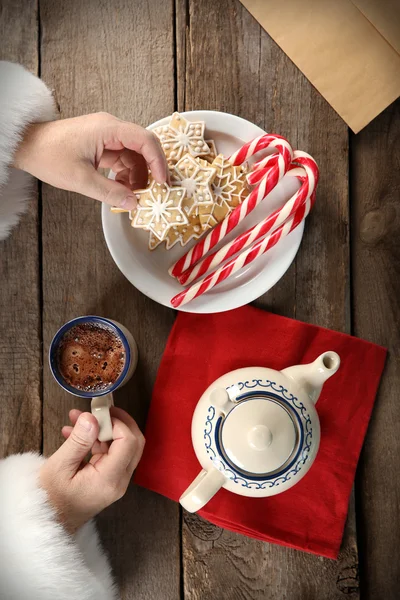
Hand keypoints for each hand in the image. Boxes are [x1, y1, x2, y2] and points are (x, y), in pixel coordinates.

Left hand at [13, 112, 168, 209]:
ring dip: (138, 177)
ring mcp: (107, 136)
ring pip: (134, 156)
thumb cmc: (48, 156)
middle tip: (155, 193)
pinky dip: (126, 176)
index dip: (158, 161)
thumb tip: (134, 203)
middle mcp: (111, 128)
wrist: (27, 147)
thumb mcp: (81, 179)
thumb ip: (110, 192)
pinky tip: (124, 191)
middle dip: (150, 171)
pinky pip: (123, 160)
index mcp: (108, 128)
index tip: (162, 182)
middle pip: (143, 147)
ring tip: (135, 196)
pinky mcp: (102, 145)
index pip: (145, 140)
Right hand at [40, 407, 144, 532]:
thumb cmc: (49, 500)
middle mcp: (119, 481)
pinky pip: (110, 455)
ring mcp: (116, 482)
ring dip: (103, 430)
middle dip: (118, 422)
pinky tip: (74, 433)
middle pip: (134, 443)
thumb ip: (78, 441)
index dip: (117, 422)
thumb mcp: (59, 468)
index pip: (128, 442)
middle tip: (99, 410)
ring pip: (122, 447)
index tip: (98, 412)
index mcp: (109, 479)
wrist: (47, 524)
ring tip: (77, 418)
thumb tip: (92, 418)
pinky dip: (97, 441)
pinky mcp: (109, 480)